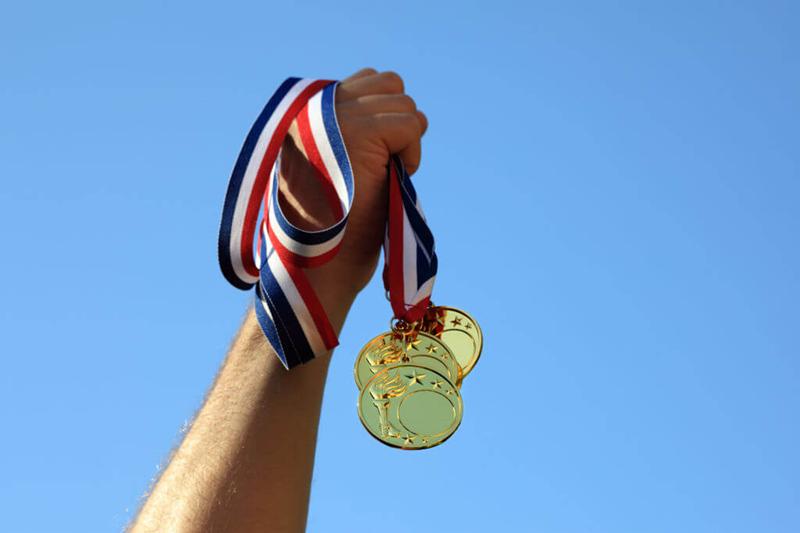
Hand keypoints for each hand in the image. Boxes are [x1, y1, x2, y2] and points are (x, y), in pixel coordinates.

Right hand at [279, 68, 427, 303]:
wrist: (315, 268)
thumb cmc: (327, 232)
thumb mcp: (330, 170)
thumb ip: (347, 132)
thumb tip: (393, 105)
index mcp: (303, 115)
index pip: (364, 82)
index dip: (383, 118)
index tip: (374, 160)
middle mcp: (315, 108)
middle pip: (389, 84)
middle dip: (398, 125)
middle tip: (384, 169)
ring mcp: (337, 117)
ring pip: (403, 102)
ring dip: (405, 141)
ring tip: (384, 177)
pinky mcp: (361, 132)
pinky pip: (410, 124)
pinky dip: (411, 153)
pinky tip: (393, 179)